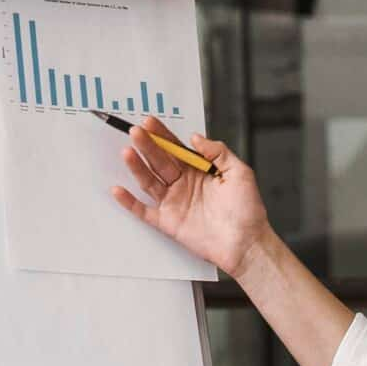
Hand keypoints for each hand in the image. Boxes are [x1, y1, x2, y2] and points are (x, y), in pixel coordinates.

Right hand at [107, 116, 271, 278]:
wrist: (247, 243)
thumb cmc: (248, 210)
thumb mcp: (240, 172)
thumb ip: (218, 152)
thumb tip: (195, 138)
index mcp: (199, 170)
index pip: (176, 148)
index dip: (163, 135)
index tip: (150, 122)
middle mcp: (184, 184)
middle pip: (160, 160)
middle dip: (147, 145)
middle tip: (136, 132)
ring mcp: (175, 202)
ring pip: (150, 181)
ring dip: (137, 166)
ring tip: (127, 152)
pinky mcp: (168, 222)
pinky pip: (144, 211)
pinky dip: (129, 202)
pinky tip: (118, 189)